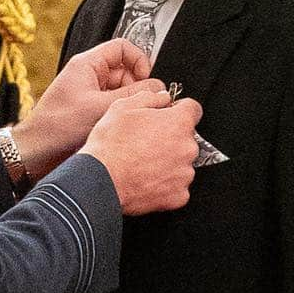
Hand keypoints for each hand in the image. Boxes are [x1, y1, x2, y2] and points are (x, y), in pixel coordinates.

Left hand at [12, 39, 164, 178]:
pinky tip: (121, 125)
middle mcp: (89, 76)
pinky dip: (121, 113)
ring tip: (128, 118)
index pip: (122, 47)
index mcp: (87, 64)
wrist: (37, 152)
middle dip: (137, 87)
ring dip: (129, 103)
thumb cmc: (56, 126)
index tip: (147, 77)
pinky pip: (114, 106)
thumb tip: (158, 89)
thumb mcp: (100, 107)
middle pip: (126, 71)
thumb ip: (132, 97)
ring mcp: (90, 94)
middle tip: (142, 103)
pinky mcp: (91, 111)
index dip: (139, 59)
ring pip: (122, 91)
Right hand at [82, 89, 201, 214]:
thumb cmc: (110, 145)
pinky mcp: (179, 196)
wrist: (100, 180)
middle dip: (170, 138)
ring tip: (142, 163)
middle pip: (186, 138)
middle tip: (145, 142)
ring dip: (168, 162)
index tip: (168, 116)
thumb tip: (162, 97)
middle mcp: (187, 148)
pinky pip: (176, 186)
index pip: (193, 109)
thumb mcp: (122, 107)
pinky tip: (145, 179)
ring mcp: (184, 174)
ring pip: (181, 163)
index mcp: (178, 123)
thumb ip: (149, 97)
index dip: (178, 110)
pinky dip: (164, 184)